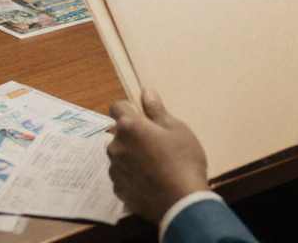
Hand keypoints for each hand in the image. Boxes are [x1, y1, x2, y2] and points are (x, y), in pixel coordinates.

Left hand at [106, 87, 209, 224]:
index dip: (129, 108)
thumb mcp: (177, 130)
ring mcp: (115, 168)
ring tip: (156, 164)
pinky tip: (151, 180)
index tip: (143, 116)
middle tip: (157, 143)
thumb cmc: (183, 162)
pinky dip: (132, 174)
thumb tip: (146, 91)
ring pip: (120, 153)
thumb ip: (157, 110)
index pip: (116, 106)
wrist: (181, 204)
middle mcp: (116, 145)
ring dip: (132, 154)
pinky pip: (122, 174)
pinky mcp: (118, 188)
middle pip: (119, 132)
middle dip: (134, 134)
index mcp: (129, 126)